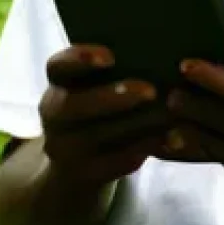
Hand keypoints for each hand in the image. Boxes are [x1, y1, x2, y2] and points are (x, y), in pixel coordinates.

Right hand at [39, 45, 170, 189]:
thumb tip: (158, 50)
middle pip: (73, 105)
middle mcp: (53, 114)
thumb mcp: (95, 84)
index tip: (110, 56)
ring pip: (96, 136)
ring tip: (168, 113)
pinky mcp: (85, 174)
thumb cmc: (99, 103)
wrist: (78, 160)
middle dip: (111, 97)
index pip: (58, 66)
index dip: (79, 59)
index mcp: (57, 83)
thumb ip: (117, 69)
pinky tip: (170, 138)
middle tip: (150, 91)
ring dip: (134, 124)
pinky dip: (143, 149)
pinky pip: (114, 162)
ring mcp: (64, 148)